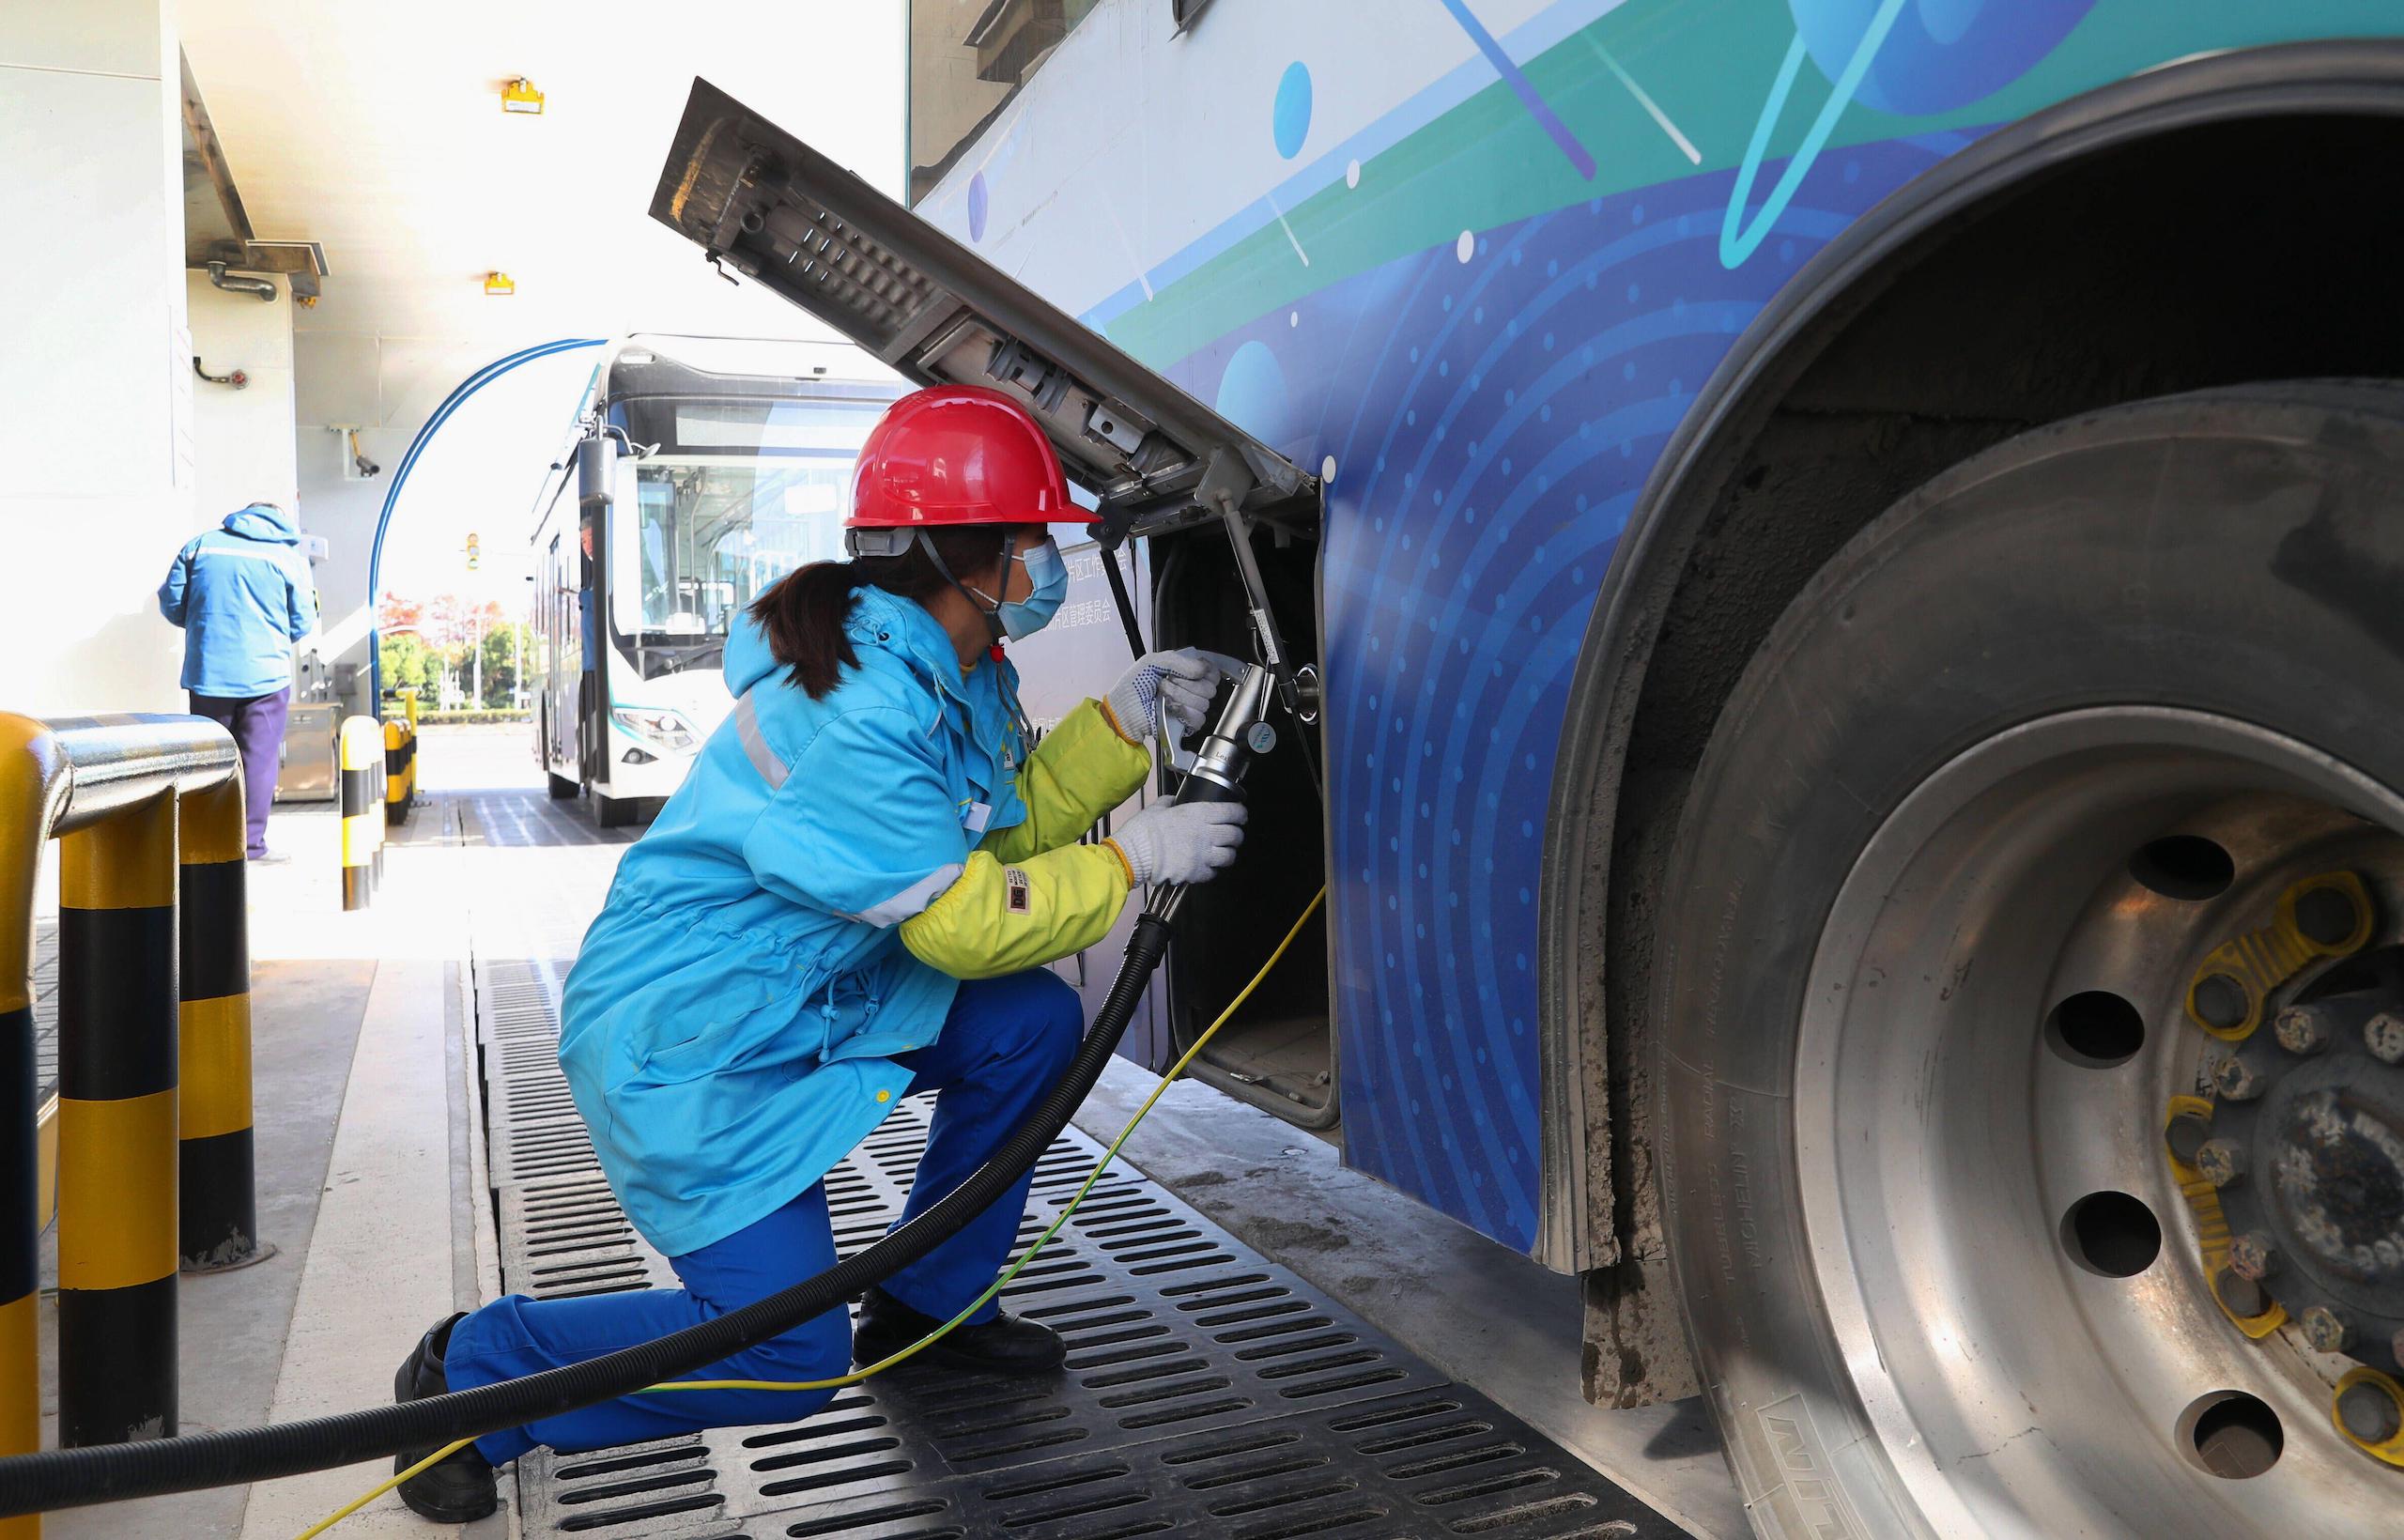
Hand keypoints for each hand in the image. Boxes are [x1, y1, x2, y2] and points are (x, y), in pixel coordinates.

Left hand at [1105, 649, 1245, 740]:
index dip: (1204, 671)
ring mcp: (1190, 708)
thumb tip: (1202, 669)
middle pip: (1209, 687)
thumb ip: (1179, 660)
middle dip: (1186, 684)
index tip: (1189, 671)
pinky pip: (1198, 718)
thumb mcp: (1153, 662)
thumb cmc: (1134, 686)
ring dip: (1179, 696)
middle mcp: (1191, 690)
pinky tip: (1169, 708)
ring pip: (1203, 703)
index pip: (1211, 672)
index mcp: (1186, 673)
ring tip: (1162, 695)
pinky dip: (1183, 712)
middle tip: (1167, 682)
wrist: (1124, 709)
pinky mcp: (1187, 724)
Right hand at [1107, 800, 1246, 885]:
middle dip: (1237, 834)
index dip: (1240, 813)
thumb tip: (1174, 800)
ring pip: (1229, 855)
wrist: (1134, 854)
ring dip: (1229, 853)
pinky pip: (1214, 872)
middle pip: (1235, 835)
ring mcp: (1203, 855)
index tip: (1241, 815)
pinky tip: (1208, 866)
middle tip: (1234, 835)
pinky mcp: (1197, 872)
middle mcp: (1205, 833)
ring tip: (1224, 853)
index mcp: (1198, 813)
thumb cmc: (1143, 831)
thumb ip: (1169, 802)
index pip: (1231, 812)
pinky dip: (1213, 870)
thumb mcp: (1157, 808)